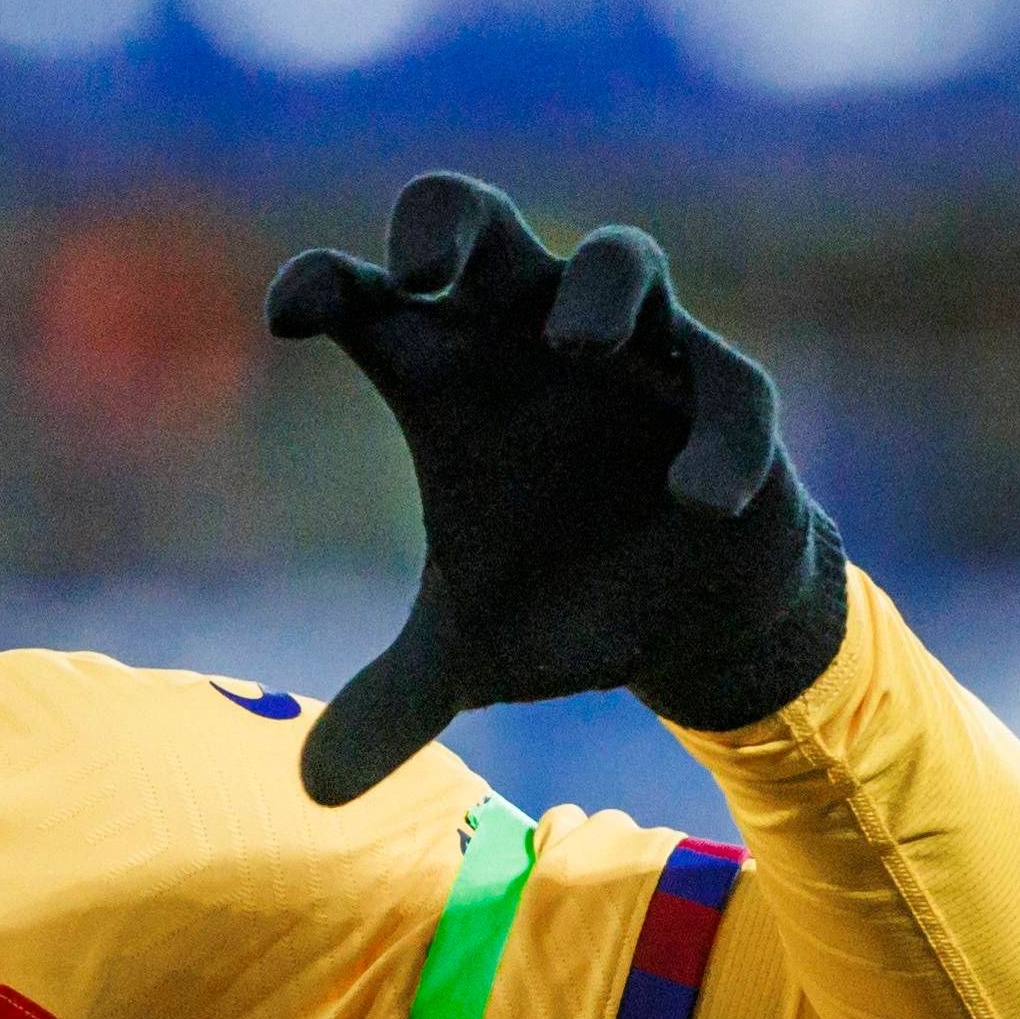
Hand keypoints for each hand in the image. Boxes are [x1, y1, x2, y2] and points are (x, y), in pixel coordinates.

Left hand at [267, 173, 848, 806]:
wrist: (689, 617)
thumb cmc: (558, 594)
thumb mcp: (469, 657)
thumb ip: (392, 705)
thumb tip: (313, 793)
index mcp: (449, 375)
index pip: (371, 299)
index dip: (325, 287)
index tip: (289, 317)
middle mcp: (533, 343)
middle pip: (486, 229)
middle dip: (453, 225)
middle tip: (421, 269)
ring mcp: (640, 361)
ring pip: (624, 263)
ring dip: (600, 290)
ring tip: (575, 342)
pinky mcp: (730, 402)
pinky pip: (730, 393)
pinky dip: (715, 440)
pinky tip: (694, 501)